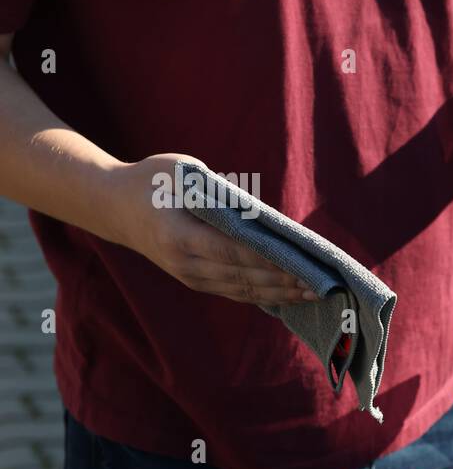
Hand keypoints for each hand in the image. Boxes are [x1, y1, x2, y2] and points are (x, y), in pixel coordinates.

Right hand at [110, 153, 316, 304]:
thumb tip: (263, 215)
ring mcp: (189, 276)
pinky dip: (266, 295)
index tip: (300, 266)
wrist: (114, 207)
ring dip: (281, 294)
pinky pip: (236, 292)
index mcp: (179, 234)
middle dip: (285, 282)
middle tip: (321, 284)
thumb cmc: (152, 180)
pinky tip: (291, 296)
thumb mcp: (183, 172)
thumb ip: (219, 193)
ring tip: (315, 294)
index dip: (267, 262)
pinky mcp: (196, 281)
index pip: (231, 252)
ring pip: (243, 290)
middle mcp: (184, 262)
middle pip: (243, 277)